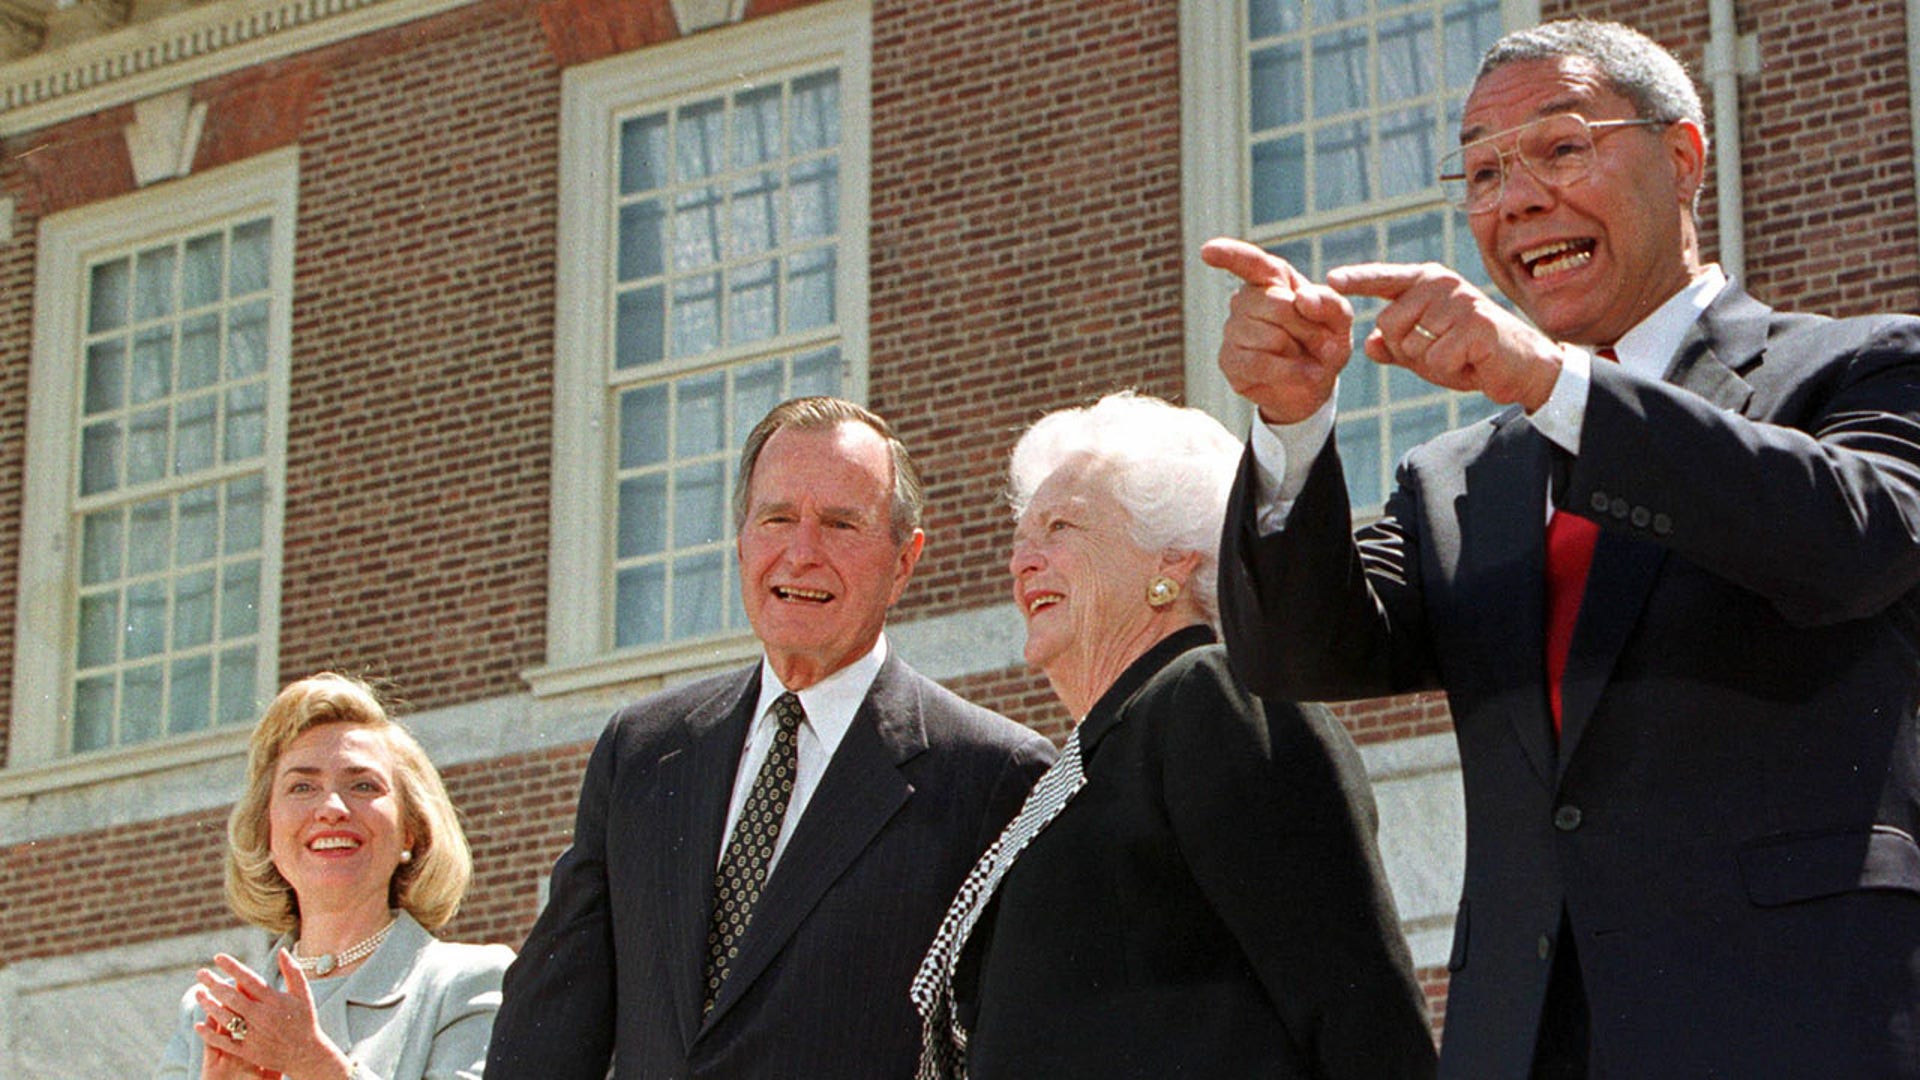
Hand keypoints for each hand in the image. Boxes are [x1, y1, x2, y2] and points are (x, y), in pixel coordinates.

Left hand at [193, 951, 352, 1079]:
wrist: (306, 1054)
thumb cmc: (305, 1020)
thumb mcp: (303, 993)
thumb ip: (293, 971)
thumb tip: (282, 950)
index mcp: (274, 1000)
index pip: (248, 979)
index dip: (232, 967)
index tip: (218, 957)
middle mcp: (261, 1016)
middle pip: (231, 997)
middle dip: (213, 983)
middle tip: (200, 973)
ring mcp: (253, 1034)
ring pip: (225, 1018)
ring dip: (209, 1005)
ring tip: (199, 993)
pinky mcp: (247, 1051)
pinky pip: (223, 1042)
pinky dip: (209, 1034)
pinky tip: (198, 1024)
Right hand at [1200, 237, 1354, 424]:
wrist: (1314, 383)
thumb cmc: (1324, 342)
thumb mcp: (1340, 319)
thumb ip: (1330, 302)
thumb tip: (1301, 298)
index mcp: (1272, 279)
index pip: (1250, 262)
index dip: (1229, 254)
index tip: (1207, 250)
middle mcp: (1246, 299)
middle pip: (1276, 304)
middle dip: (1307, 328)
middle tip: (1321, 343)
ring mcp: (1233, 330)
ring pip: (1269, 337)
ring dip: (1299, 353)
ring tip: (1305, 358)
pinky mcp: (1229, 360)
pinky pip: (1259, 363)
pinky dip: (1287, 372)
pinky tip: (1299, 374)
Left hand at [1326, 262, 1571, 410]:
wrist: (1521, 366)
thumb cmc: (1471, 355)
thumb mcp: (1427, 352)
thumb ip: (1397, 347)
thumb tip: (1369, 344)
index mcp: (1427, 283)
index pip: (1385, 279)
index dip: (1357, 280)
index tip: (1330, 281)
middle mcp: (1442, 284)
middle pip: (1388, 323)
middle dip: (1407, 349)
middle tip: (1443, 350)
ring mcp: (1460, 301)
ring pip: (1412, 344)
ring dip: (1431, 362)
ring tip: (1459, 355)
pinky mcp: (1476, 324)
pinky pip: (1437, 359)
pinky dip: (1451, 370)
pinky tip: (1472, 361)